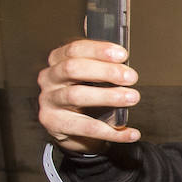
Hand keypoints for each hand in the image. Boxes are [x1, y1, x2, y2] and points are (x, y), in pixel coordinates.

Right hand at [36, 38, 141, 153]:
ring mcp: (50, 102)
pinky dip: (112, 131)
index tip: (122, 55)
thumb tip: (126, 69)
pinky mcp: (55, 125)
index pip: (74, 50)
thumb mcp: (90, 79)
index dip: (98, 50)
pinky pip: (86, 127)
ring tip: (131, 98)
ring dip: (108, 96)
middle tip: (130, 76)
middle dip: (105, 71)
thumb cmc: (84, 98)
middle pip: (73, 69)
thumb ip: (103, 70)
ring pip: (76, 95)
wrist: (71, 131)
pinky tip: (129, 132)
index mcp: (58, 62)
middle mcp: (50, 79)